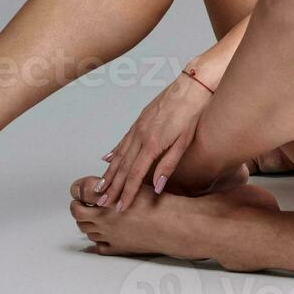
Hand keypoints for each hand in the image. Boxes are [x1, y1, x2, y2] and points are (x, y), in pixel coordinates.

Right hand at [95, 73, 212, 212]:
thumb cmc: (192, 113)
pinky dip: (114, 152)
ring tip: (100, 187)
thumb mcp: (184, 142)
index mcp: (152, 144)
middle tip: (102, 203)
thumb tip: (156, 187)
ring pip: (119, 154)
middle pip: (122, 167)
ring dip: (109, 173)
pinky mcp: (140, 120)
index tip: (119, 207)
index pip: (134, 175)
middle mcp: (140, 136)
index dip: (126, 193)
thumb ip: (169, 165)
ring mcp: (138, 127)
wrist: (192, 86)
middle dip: (112, 188)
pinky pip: (123, 140)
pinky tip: (107, 159)